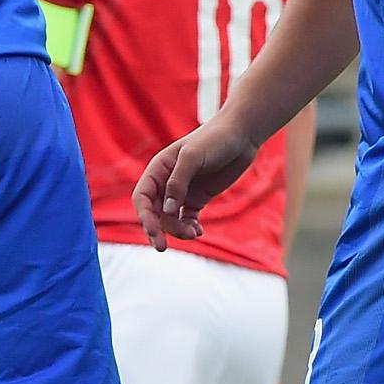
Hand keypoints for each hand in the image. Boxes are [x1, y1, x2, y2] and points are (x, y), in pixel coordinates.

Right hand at [133, 118, 258, 247]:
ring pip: (171, 219)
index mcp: (159, 169)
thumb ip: (178, 182)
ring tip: (194, 233)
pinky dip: (190, 228)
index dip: (144, 216)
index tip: (153, 232)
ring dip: (178, 230)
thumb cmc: (215, 139)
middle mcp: (167, 182)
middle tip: (162, 247)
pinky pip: (187, 219)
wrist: (241, 136)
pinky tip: (199, 231)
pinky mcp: (198, 198)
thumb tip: (168, 210)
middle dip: (157, 230)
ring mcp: (182, 192)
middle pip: (154, 213)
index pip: (142, 197)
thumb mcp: (194, 157)